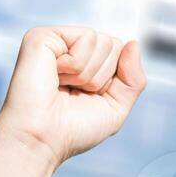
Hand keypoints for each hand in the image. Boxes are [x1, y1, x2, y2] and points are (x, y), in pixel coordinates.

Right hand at [0, 26, 146, 169]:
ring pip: (101, 41)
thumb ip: (133, 78)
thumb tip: (134, 43)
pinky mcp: (42, 36)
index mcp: (85, 62)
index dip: (112, 81)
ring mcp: (55, 41)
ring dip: (87, 74)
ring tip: (62, 86)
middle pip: (113, 44)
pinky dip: (76, 65)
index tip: (88, 97)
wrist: (42, 140)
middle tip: (73, 92)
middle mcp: (69, 48)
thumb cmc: (73, 129)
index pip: (120, 52)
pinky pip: (86, 38)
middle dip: (101, 76)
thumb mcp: (116, 108)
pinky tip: (55, 76)